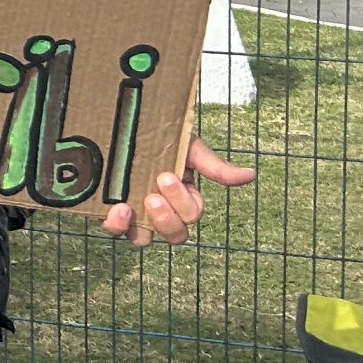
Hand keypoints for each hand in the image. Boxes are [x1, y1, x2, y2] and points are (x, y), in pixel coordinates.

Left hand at [99, 138, 255, 244]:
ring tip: (126, 208)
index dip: (182, 202)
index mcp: (184, 197)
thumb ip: (214, 165)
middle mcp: (163, 210)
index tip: (165, 176)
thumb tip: (251, 175)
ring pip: (143, 239)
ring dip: (138, 229)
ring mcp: (136, 213)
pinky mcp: (111, 210)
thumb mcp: (187, 146)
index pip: (191, 213)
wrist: (121, 124)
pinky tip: (114, 210)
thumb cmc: (159, 137)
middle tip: (152, 197)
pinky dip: (114, 225)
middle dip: (166, 219)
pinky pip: (114, 230)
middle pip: (175, 235)